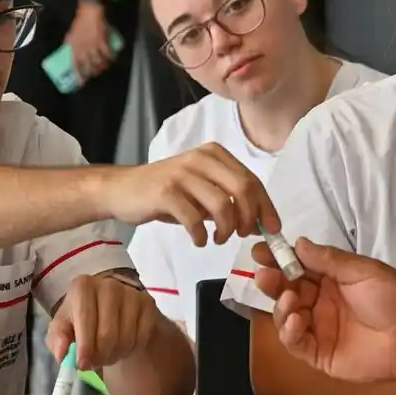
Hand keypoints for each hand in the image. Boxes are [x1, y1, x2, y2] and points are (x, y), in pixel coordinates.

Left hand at [46, 272, 158, 370]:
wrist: (110, 313)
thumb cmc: (80, 321)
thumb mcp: (62, 329)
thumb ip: (57, 339)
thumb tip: (62, 353)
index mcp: (82, 287)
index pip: (85, 318)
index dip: (84, 345)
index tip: (82, 365)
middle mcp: (108, 285)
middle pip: (107, 333)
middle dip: (100, 355)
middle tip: (95, 363)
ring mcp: (131, 293)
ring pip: (126, 338)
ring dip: (116, 354)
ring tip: (108, 353)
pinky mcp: (148, 303)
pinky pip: (143, 336)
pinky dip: (133, 348)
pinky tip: (124, 345)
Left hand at [64, 0, 114, 80]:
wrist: (89, 11)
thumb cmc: (79, 23)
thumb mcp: (71, 35)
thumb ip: (71, 46)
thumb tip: (71, 55)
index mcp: (74, 48)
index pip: (75, 66)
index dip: (78, 75)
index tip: (81, 83)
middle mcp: (83, 49)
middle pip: (88, 66)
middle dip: (92, 72)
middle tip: (95, 74)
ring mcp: (93, 46)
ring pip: (99, 61)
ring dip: (102, 66)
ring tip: (104, 67)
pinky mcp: (102, 41)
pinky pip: (107, 53)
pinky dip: (110, 57)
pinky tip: (112, 58)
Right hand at [105, 142, 279, 245]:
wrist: (122, 190)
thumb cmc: (166, 192)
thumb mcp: (201, 189)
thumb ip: (228, 200)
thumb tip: (260, 222)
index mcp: (215, 154)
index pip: (252, 180)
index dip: (266, 207)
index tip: (272, 230)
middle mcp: (201, 158)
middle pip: (243, 189)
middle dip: (250, 219)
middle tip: (243, 235)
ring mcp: (183, 174)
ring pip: (222, 205)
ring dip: (226, 229)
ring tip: (219, 239)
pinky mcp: (166, 192)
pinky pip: (195, 219)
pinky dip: (201, 235)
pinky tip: (198, 240)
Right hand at [249, 238, 395, 383]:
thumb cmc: (393, 298)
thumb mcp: (362, 270)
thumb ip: (329, 260)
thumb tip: (299, 242)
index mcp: (332, 280)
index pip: (298, 267)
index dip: (279, 259)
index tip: (261, 250)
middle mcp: (321, 302)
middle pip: (287, 291)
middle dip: (273, 282)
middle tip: (263, 275)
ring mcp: (319, 329)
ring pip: (286, 316)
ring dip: (281, 306)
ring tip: (289, 300)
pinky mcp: (319, 354)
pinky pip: (295, 343)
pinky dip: (288, 332)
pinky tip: (294, 321)